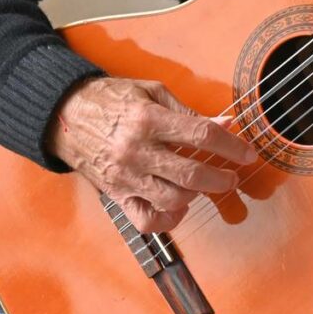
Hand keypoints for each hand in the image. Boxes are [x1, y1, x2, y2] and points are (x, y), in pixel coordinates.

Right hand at [46, 77, 257, 232]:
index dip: (231, 146)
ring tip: (202, 184)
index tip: (248, 153)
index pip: (202, 135)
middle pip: (192, 173)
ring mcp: (126, 176)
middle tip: (232, 176)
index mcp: (148, 120)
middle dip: (222, 178)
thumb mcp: (151, 93)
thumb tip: (227, 123)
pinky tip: (179, 206)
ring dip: (196, 195)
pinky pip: (147, 221)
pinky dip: (169, 220)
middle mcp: (137, 151)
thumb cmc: (111, 99)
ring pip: (173, 199)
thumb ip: (189, 112)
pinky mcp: (116, 195)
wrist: (64, 114)